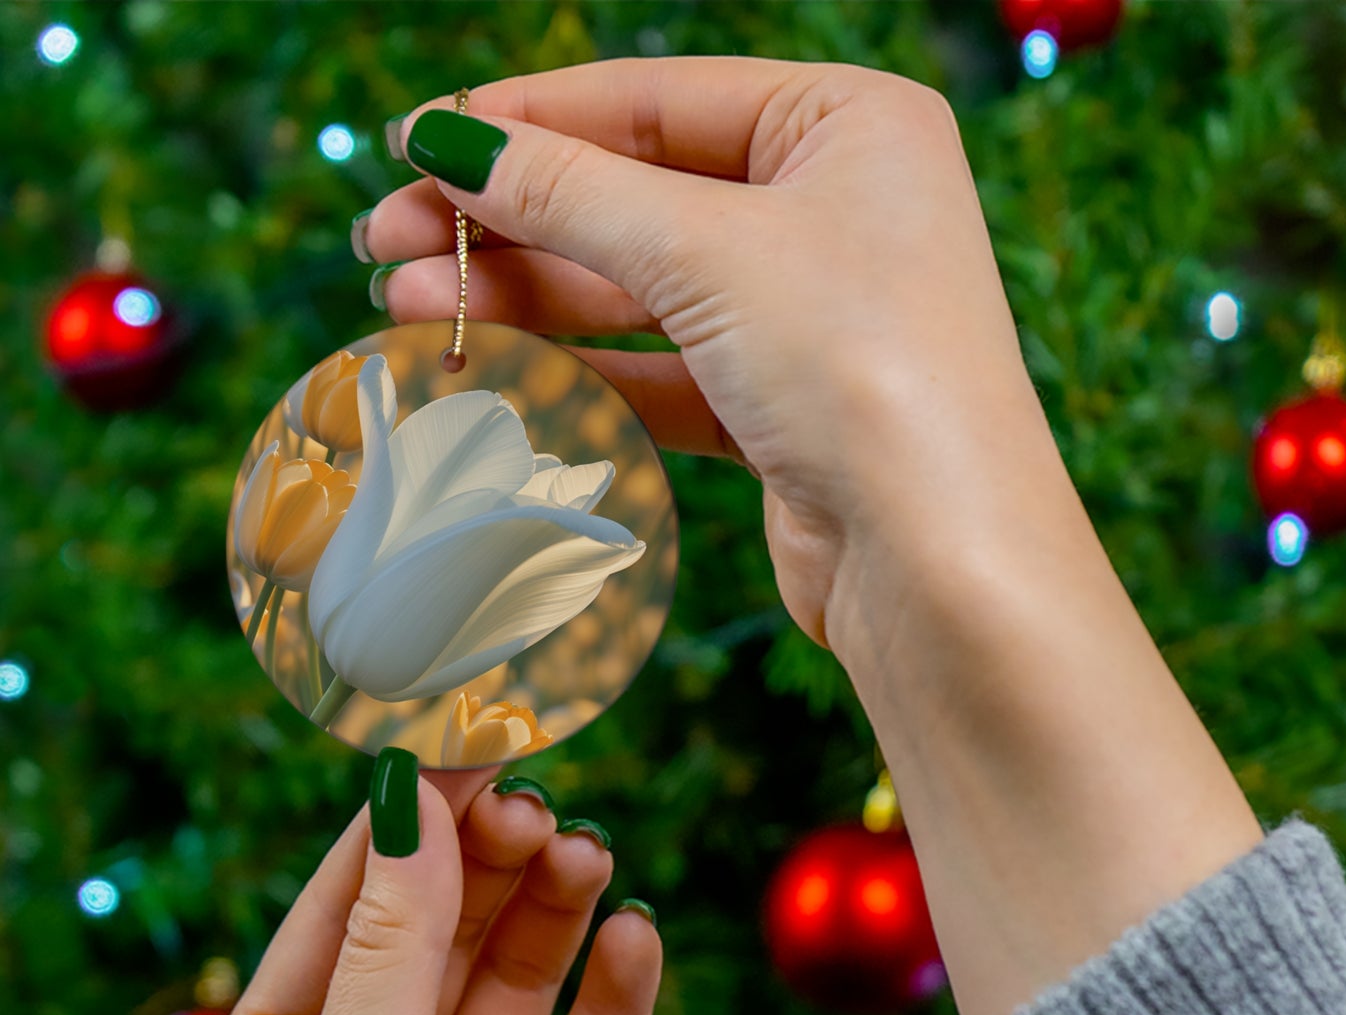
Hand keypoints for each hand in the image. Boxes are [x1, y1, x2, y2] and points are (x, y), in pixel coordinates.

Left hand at [201, 765, 661, 1014]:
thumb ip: (390, 946)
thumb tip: (411, 802)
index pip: (353, 900)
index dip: (410, 821)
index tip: (469, 745)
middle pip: (447, 927)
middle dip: (490, 862)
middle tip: (539, 808)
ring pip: (521, 977)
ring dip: (555, 911)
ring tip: (588, 858)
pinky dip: (617, 995)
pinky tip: (635, 941)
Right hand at [362, 60, 1262, 1014]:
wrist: (940, 563)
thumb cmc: (862, 370)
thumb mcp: (706, 253)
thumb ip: (569, 193)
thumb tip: (447, 142)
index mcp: (848, 126)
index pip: (655, 99)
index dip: (527, 122)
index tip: (417, 146)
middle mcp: (835, 211)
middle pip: (636, 198)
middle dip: (509, 223)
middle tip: (386, 244)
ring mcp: (809, 316)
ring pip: (639, 292)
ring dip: (525, 299)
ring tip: (408, 307)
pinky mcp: (782, 409)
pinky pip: (660, 371)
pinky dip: (579, 370)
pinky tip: (490, 369)